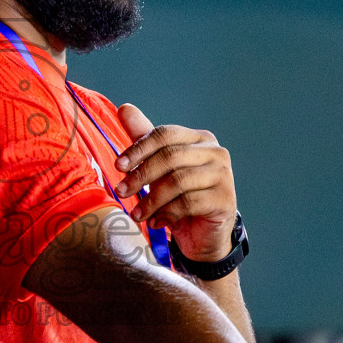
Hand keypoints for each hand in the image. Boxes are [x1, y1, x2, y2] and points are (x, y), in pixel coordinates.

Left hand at [113, 104, 235, 260]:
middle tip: (121, 191)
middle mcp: (215, 152)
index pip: (165, 134)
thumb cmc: (179, 197)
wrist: (203, 234)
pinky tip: (157, 222)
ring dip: (151, 200)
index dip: (139, 148)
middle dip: (141, 175)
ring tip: (137, 213)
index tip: (118, 166)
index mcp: (199, 138)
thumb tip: (124, 108)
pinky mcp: (225, 199)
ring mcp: (223, 175)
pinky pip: (188, 203)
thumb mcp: (159, 168)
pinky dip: (167, 213)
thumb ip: (144, 139)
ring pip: (178, 181)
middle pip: (170, 156)